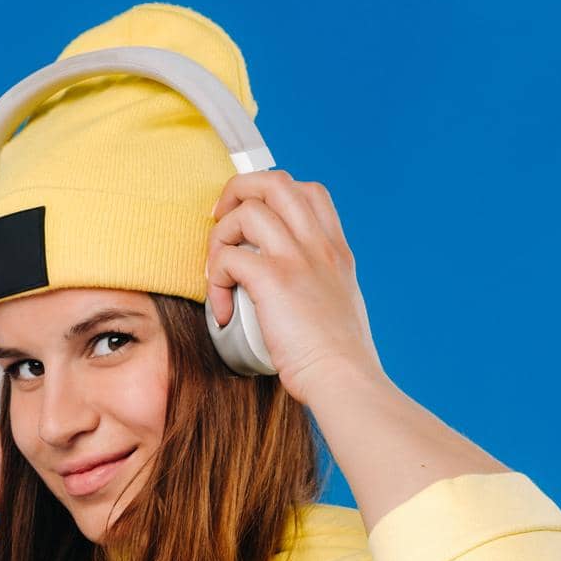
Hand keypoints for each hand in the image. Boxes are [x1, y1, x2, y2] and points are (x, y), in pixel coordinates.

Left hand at [205, 170, 384, 405]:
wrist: (345, 379)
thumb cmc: (340, 361)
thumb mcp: (340, 309)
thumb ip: (320, 288)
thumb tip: (295, 294)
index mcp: (335, 251)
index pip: (308, 191)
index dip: (273, 194)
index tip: (252, 221)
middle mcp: (317, 246)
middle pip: (274, 182)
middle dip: (237, 192)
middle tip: (220, 222)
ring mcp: (297, 259)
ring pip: (246, 210)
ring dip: (220, 236)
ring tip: (217, 271)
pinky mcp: (274, 280)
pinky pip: (228, 258)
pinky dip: (215, 281)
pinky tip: (222, 311)